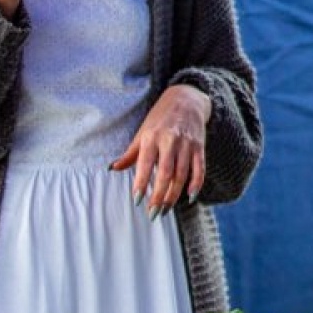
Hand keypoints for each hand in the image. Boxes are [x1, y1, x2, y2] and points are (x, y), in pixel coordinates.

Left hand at [110, 83, 209, 215]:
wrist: (186, 99)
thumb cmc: (160, 118)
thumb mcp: (142, 132)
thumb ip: (130, 153)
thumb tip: (113, 168)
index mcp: (152, 137)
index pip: (145, 164)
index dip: (141, 183)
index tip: (137, 200)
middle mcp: (170, 140)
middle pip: (166, 173)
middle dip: (160, 195)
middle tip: (154, 213)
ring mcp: (186, 144)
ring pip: (182, 174)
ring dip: (174, 194)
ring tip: (167, 210)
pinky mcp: (199, 146)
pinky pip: (199, 168)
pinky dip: (196, 183)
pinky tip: (191, 196)